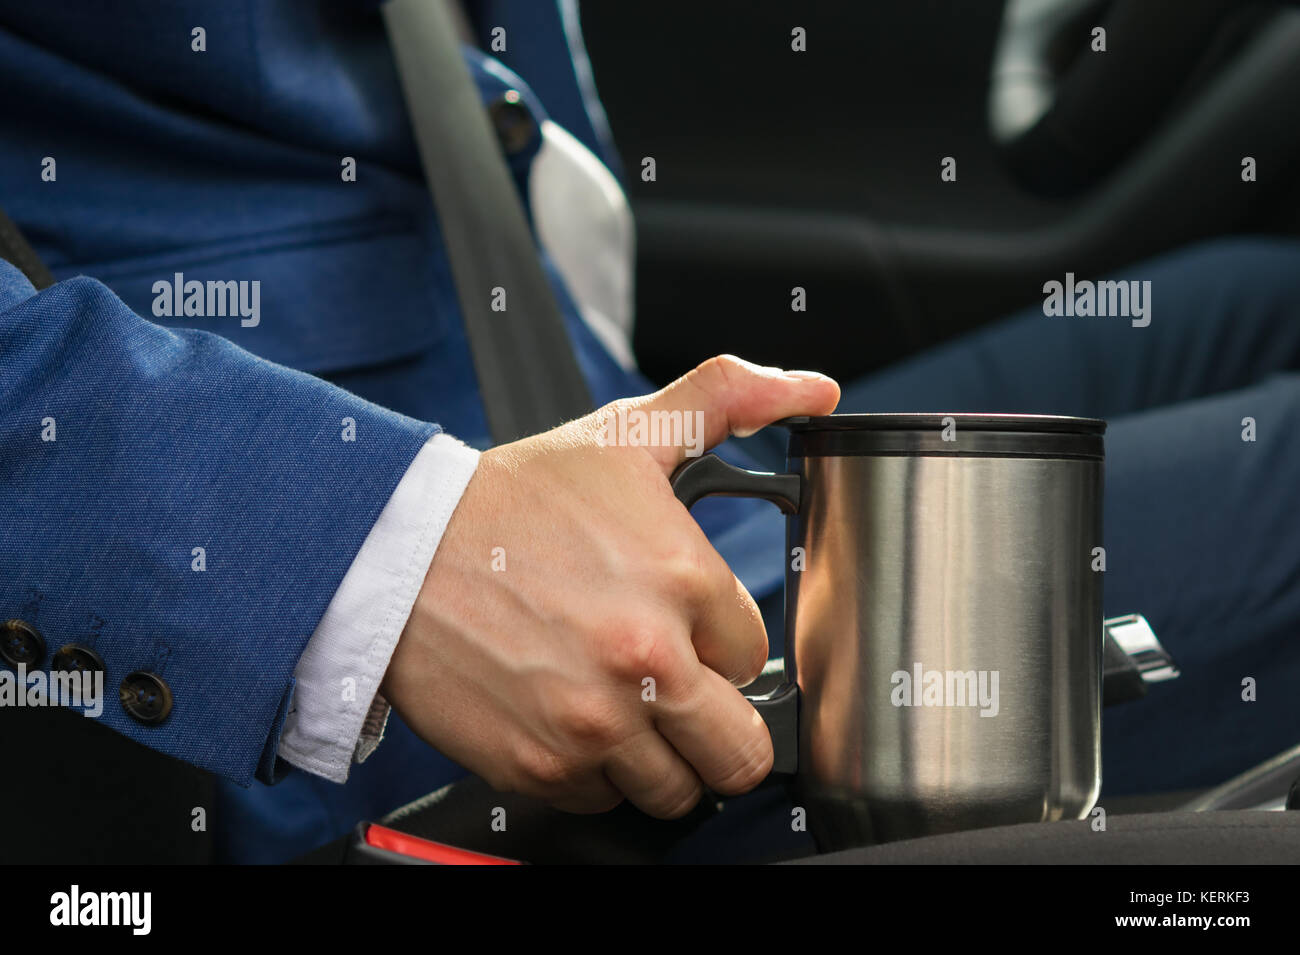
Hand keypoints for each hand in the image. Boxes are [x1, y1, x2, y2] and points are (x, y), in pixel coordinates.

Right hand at [381, 355, 839, 816]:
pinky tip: (570, 718)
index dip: (719, 644)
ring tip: (620, 706)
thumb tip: (812, 389)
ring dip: (660, 757)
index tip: (687, 632)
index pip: (754, 655)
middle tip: (680, 695)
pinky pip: (604, 802)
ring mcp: (596, 722)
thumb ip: (728, 398)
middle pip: (739, 751)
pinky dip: (595, 774)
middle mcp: (647, 660)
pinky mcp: (544, 766)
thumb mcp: (626, 433)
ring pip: (678, 790)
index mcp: (682, 580)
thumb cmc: (512, 499)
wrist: (399, 551)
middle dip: (718, 725)